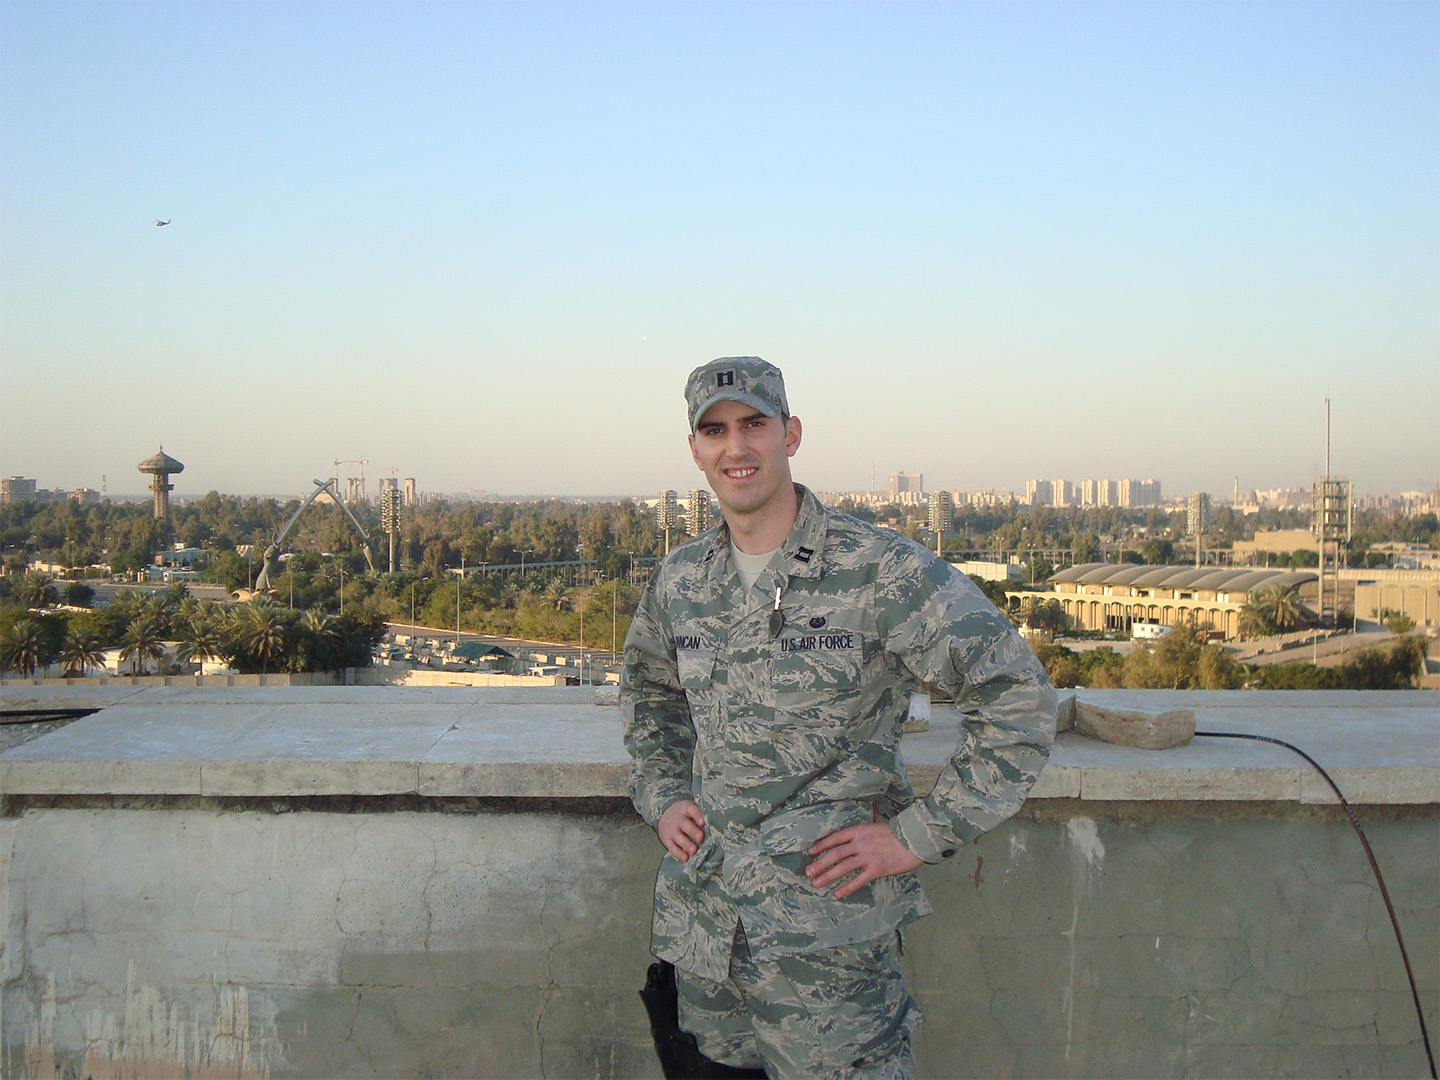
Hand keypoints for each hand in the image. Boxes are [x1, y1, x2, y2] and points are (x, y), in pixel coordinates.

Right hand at [658, 799, 705, 861]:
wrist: (664, 815)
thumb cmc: (685, 814)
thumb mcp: (691, 808)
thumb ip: (702, 814)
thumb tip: (718, 823)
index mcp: (686, 808)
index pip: (692, 810)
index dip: (697, 815)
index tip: (703, 822)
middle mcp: (678, 819)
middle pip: (685, 825)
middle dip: (693, 832)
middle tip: (701, 838)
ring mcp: (672, 830)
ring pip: (679, 837)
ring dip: (687, 844)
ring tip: (694, 851)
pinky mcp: (667, 840)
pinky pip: (672, 847)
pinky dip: (678, 854)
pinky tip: (686, 858)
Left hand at [806, 823, 923, 898]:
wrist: (916, 839)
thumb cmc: (899, 831)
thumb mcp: (881, 821)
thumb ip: (872, 817)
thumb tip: (872, 807)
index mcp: (859, 830)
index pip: (835, 838)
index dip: (821, 845)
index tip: (810, 852)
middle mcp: (860, 843)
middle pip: (835, 854)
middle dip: (819, 863)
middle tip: (808, 872)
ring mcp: (868, 856)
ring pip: (843, 868)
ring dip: (827, 876)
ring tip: (817, 884)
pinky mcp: (877, 869)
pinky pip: (858, 881)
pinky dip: (847, 888)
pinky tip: (838, 894)